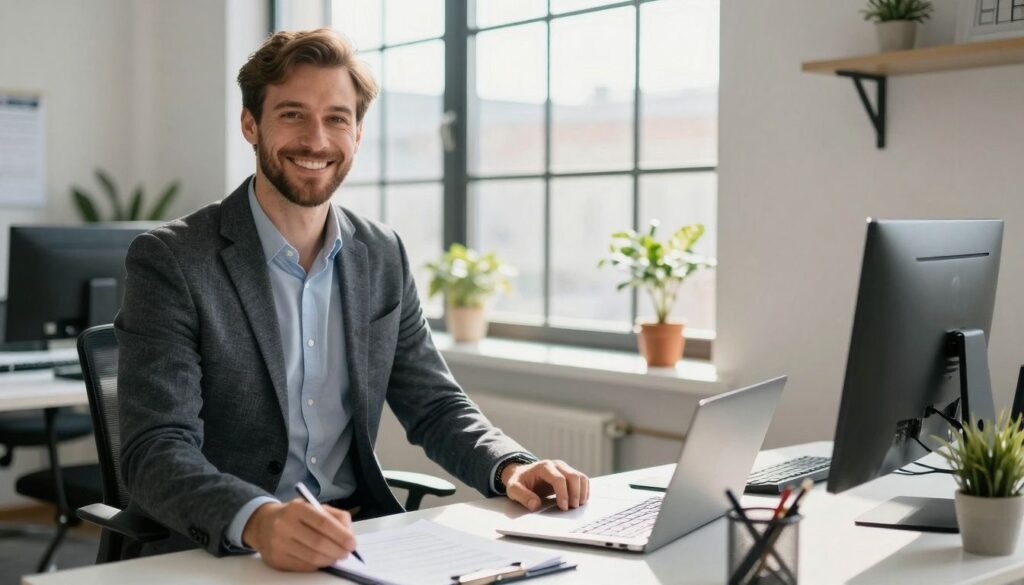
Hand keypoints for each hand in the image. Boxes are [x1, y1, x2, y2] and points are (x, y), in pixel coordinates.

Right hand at [242, 499, 356, 570]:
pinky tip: (322, 560)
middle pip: (319, 542)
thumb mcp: (313, 507)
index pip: (323, 523)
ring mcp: (278, 544)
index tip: (352, 543)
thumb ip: (335, 517)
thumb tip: (349, 534)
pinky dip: (317, 565)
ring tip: (336, 557)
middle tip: (346, 553)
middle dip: (338, 550)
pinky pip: (303, 566)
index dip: (341, 535)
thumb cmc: (295, 515)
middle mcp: (285, 525)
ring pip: (312, 557)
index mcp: (297, 508)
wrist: (263, 524)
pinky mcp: (276, 560)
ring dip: (330, 560)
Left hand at [503, 459, 589, 511]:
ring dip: (582, 492)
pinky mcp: (568, 473)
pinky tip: (580, 501)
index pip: (558, 479)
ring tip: (577, 506)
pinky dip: (584, 490)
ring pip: (580, 477)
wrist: (521, 474)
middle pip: (573, 476)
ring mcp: (564, 468)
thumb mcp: (513, 489)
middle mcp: (556, 465)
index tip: (563, 507)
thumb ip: (523, 496)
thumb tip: (536, 505)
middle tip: (572, 508)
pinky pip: (582, 480)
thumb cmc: (518, 481)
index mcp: (543, 467)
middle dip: (575, 493)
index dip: (563, 494)